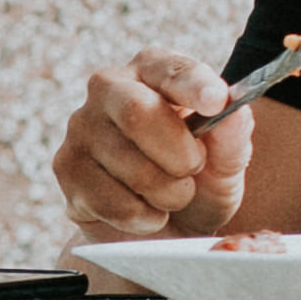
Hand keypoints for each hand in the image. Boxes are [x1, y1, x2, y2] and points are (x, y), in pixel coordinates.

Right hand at [54, 51, 254, 238]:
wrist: (163, 231)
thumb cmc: (197, 182)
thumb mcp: (227, 163)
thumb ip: (232, 138)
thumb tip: (234, 112)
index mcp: (152, 70)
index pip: (169, 69)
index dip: (193, 84)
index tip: (216, 101)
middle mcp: (109, 88)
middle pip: (136, 113)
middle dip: (178, 154)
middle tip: (193, 170)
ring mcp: (81, 127)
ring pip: (129, 166)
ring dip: (168, 195)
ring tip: (173, 197)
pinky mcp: (66, 168)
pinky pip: (112, 201)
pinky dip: (143, 217)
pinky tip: (147, 213)